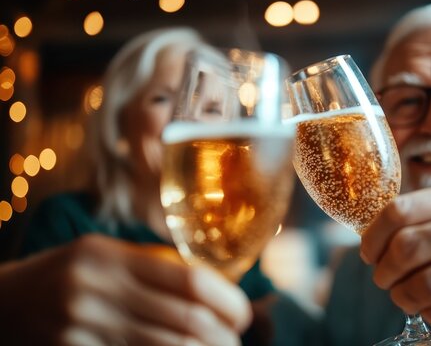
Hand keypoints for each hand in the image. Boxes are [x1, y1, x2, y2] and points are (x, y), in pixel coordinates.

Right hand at [0, 235, 250, 345]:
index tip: (243, 314)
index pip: (188, 278)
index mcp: (108, 256)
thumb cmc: (64, 276)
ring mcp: (80, 328)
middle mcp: (94, 290)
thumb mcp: (101, 256)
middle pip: (183, 319)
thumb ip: (151, 265)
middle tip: (238, 341)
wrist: (0, 304)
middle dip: (224, 336)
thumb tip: (215, 286)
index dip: (227, 300)